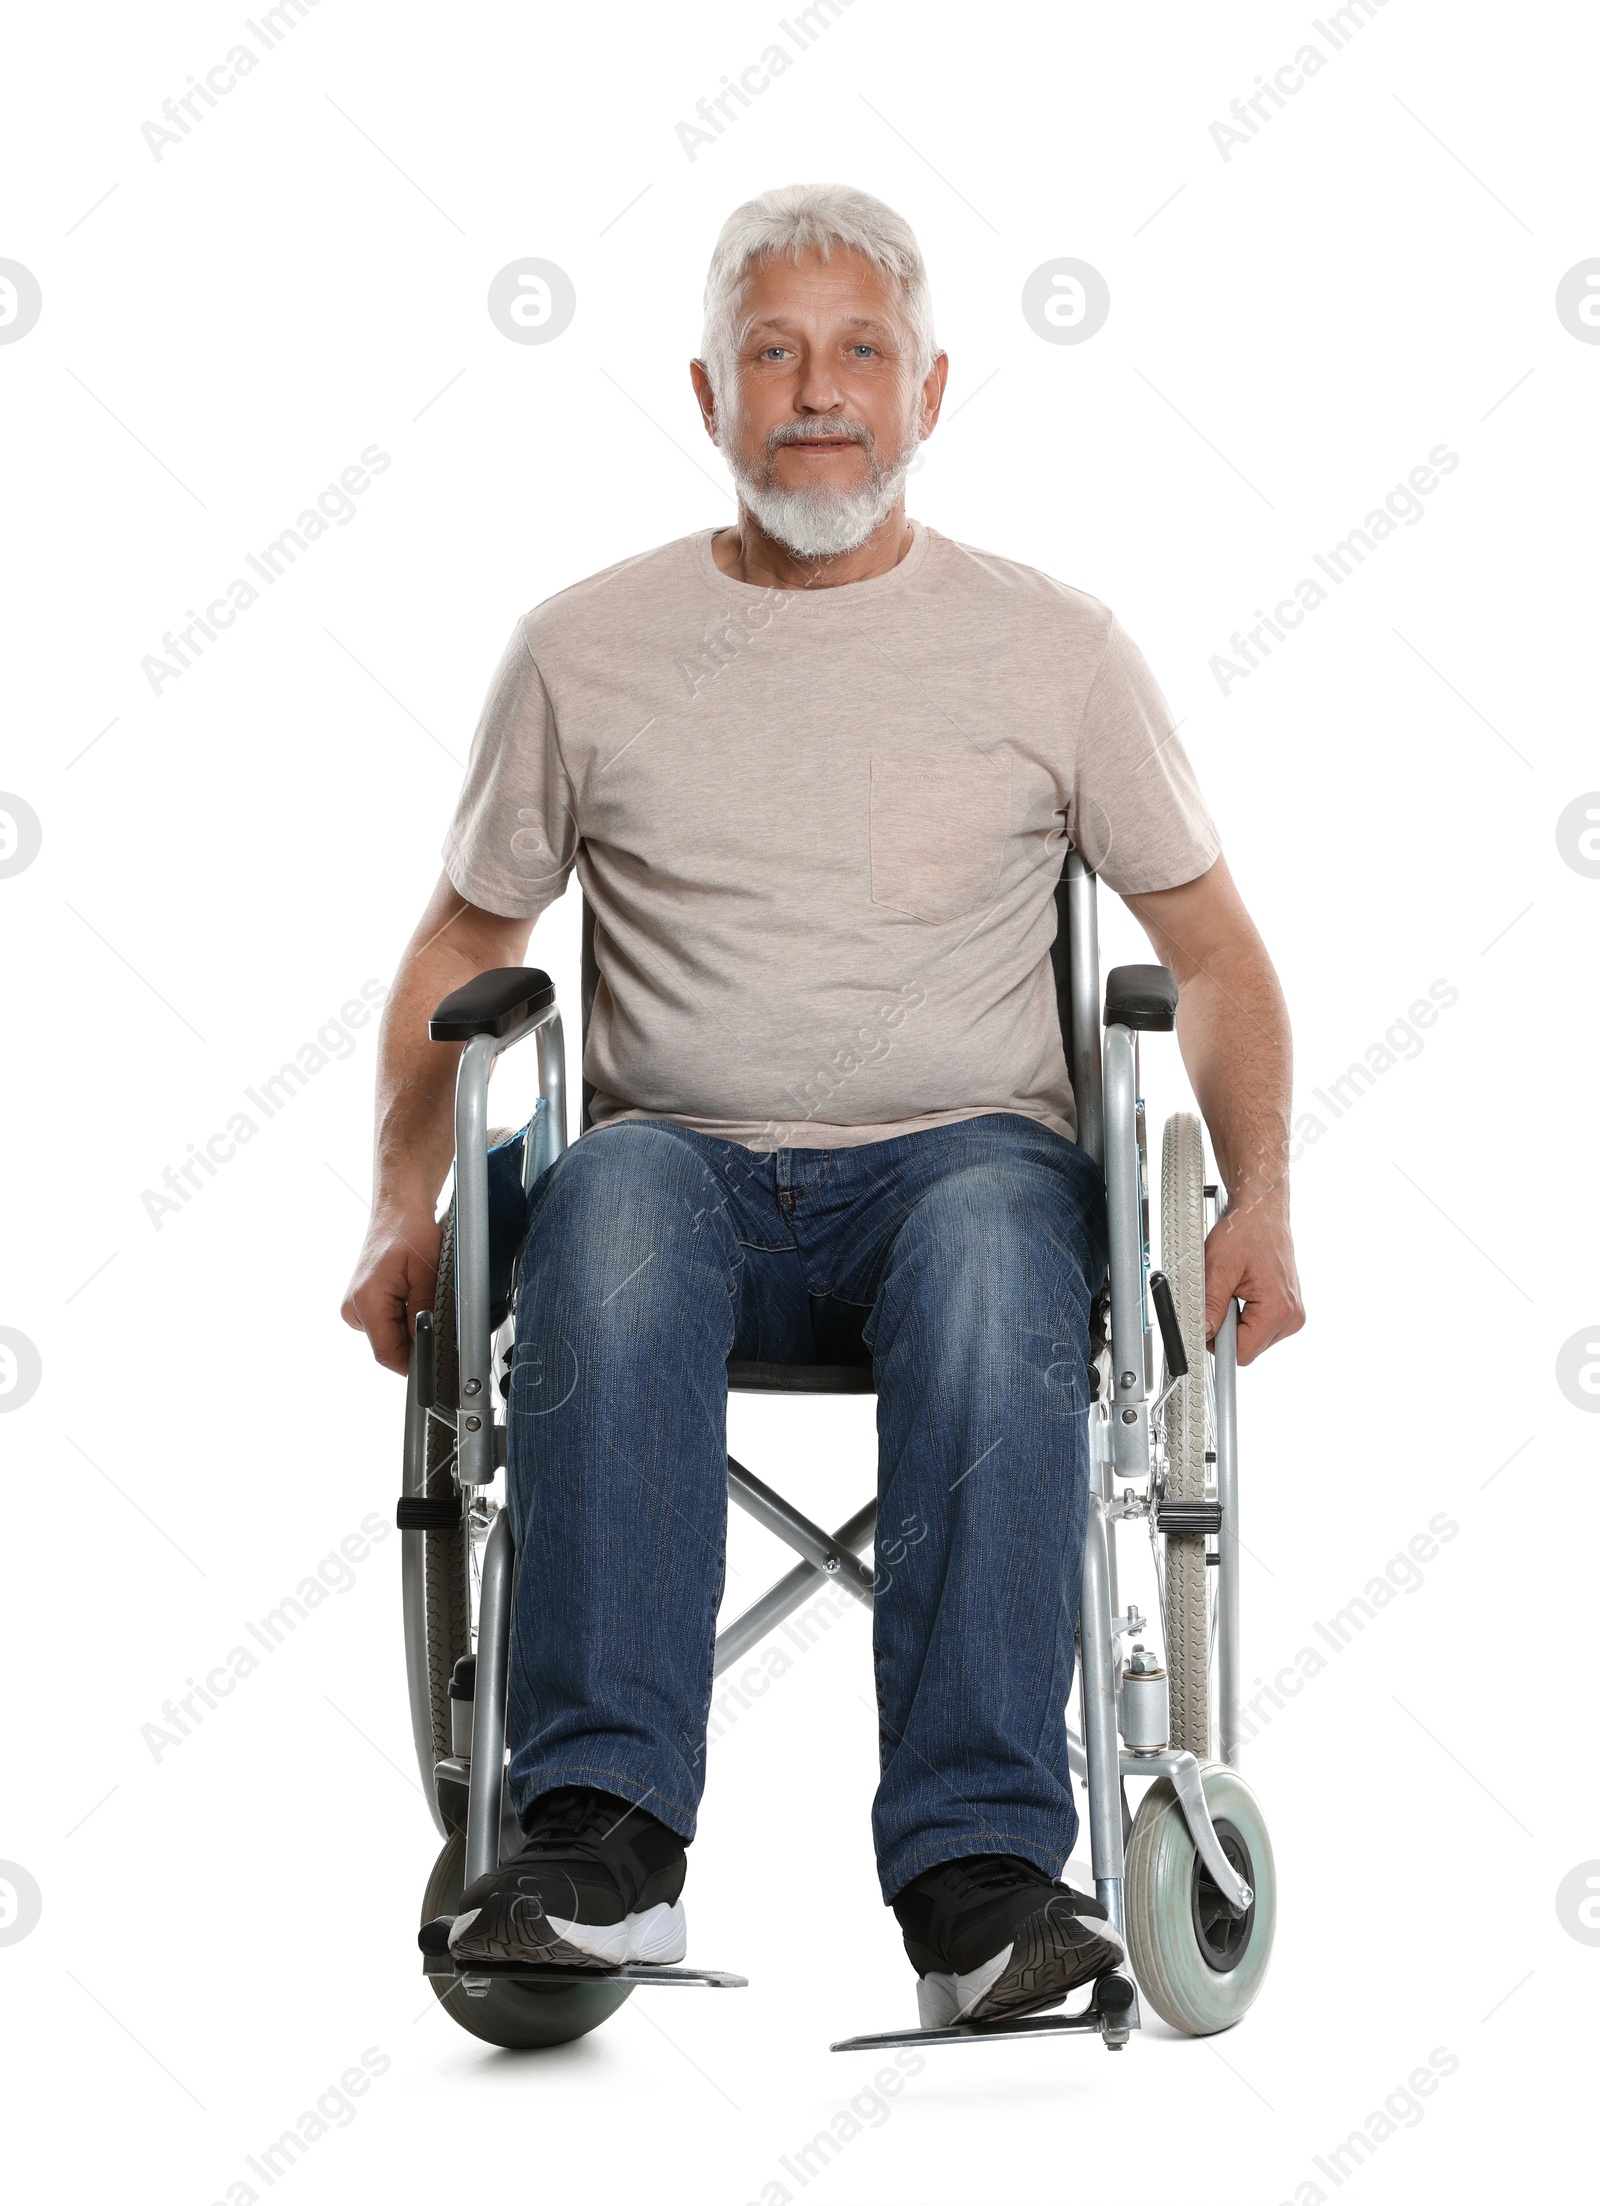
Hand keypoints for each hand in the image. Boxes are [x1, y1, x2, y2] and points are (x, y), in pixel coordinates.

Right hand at [341, 1207, 442, 1375]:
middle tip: (435, 1317)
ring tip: (420, 1294)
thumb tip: (429, 1343)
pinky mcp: (364, 1304)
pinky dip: (404, 1317)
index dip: (412, 1365)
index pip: (386, 1354)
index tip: (433, 1365)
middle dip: (415, 1340)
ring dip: (410, 1326)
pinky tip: (412, 1294)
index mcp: (366, 1302)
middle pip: (389, 1347)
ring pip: (389, 1336)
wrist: (397, 1212)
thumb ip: (425, 1312)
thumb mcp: (427, 1275)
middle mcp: (354, 1309)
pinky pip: (387, 1324)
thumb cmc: (409, 1234)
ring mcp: (356, 1308)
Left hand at [1203, 1191, 1303, 1366]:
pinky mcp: (1287, 1308)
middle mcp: (1292, 1316)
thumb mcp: (1218, 1267)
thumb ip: (1210, 1305)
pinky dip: (1245, 1313)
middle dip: (1228, 1327)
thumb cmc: (1247, 1230)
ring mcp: (1292, 1314)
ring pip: (1252, 1338)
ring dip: (1236, 1319)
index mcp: (1279, 1309)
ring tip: (1235, 1288)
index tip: (1209, 1326)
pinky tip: (1244, 1290)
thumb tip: (1203, 1332)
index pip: (1243, 1354)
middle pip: (1248, 1347)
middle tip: (1224, 1294)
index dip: (1219, 1343)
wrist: (1262, 1212)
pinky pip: (1259, 1325)